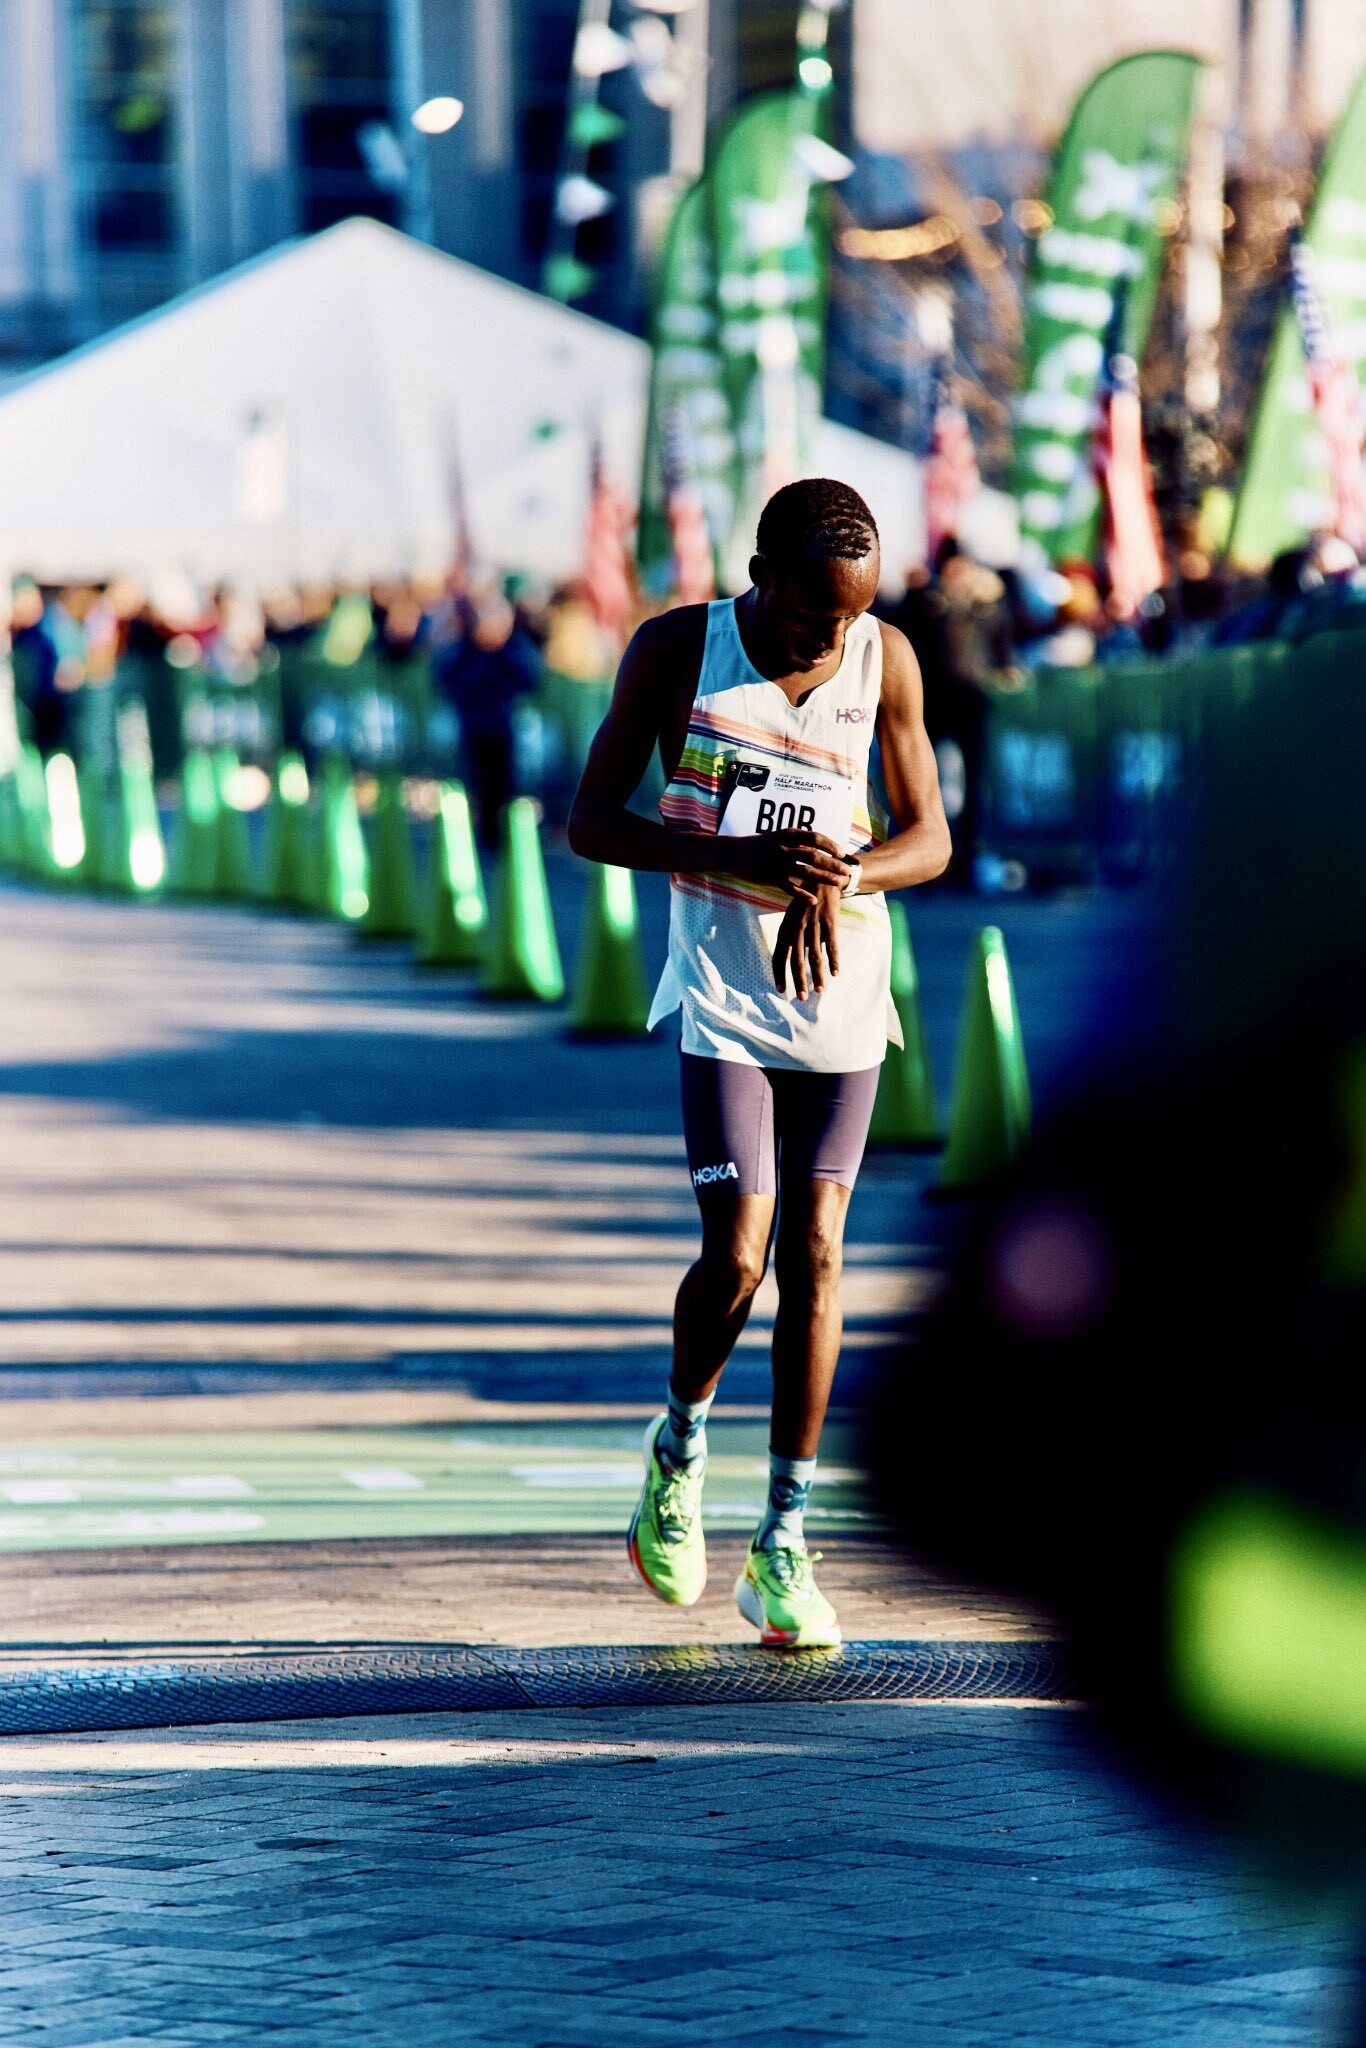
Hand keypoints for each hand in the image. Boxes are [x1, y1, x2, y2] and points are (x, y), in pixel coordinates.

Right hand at [726, 830, 851, 900]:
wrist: (733, 853)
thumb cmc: (758, 845)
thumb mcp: (777, 836)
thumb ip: (795, 839)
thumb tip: (815, 842)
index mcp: (788, 834)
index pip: (816, 838)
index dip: (831, 845)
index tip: (843, 852)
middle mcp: (785, 848)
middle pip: (815, 856)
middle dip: (833, 863)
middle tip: (847, 871)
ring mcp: (778, 863)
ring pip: (807, 872)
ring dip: (825, 878)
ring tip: (838, 884)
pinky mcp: (771, 878)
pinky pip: (790, 888)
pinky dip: (802, 895)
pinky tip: (813, 901)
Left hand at [772, 883, 841, 998]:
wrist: (822, 876)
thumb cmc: (806, 900)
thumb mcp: (792, 916)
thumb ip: (792, 936)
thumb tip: (792, 960)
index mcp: (786, 928)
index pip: (779, 956)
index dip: (779, 974)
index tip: (781, 990)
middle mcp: (797, 928)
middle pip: (796, 960)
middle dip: (798, 981)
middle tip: (800, 998)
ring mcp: (813, 925)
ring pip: (814, 956)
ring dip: (817, 976)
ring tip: (819, 990)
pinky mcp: (829, 921)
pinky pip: (832, 945)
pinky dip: (834, 960)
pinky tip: (835, 972)